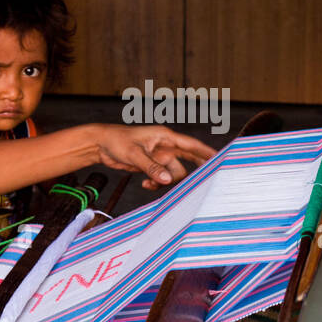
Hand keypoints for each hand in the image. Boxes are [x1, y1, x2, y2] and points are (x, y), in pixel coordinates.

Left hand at [94, 125, 216, 189]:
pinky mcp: (151, 165)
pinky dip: (156, 183)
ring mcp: (159, 157)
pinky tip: (145, 185)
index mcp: (165, 137)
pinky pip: (161, 178)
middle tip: (206, 181)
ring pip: (173, 173)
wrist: (100, 145)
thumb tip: (167, 180)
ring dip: (166, 182)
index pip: (191, 145)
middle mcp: (165, 146)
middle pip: (189, 159)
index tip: (221, 158)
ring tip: (151, 184)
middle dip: (196, 170)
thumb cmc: (116, 141)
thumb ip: (151, 167)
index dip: (207, 152)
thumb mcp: (134, 154)